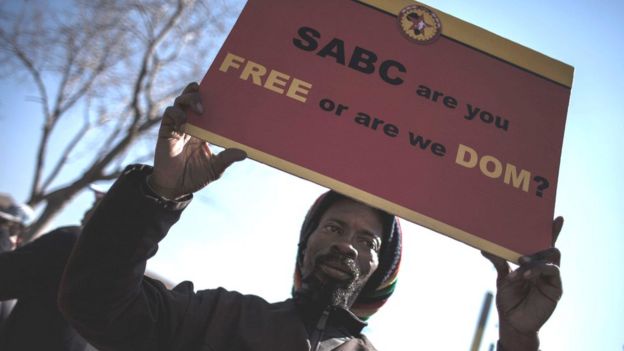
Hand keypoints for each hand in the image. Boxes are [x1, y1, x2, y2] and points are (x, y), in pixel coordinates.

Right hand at [150, 82, 246, 197]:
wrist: (175, 187)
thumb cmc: (196, 177)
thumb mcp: (215, 168)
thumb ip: (227, 159)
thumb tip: (244, 153)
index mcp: (205, 130)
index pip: (209, 107)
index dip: (213, 96)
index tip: (224, 90)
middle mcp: (192, 124)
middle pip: (193, 98)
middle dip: (199, 92)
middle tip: (209, 94)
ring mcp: (178, 125)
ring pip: (181, 101)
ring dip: (190, 99)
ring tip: (201, 108)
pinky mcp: (166, 130)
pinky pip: (169, 113)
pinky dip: (177, 113)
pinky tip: (184, 121)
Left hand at [482, 216, 563, 349]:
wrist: (513, 322)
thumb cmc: (508, 299)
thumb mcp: (502, 277)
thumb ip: (498, 261)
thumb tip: (484, 246)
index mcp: (532, 262)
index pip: (543, 243)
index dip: (551, 231)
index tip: (557, 217)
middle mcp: (543, 267)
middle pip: (549, 246)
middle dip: (544, 238)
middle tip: (534, 232)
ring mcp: (551, 277)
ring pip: (550, 256)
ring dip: (534, 258)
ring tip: (520, 262)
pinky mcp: (556, 288)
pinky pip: (551, 271)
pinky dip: (537, 269)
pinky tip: (526, 274)